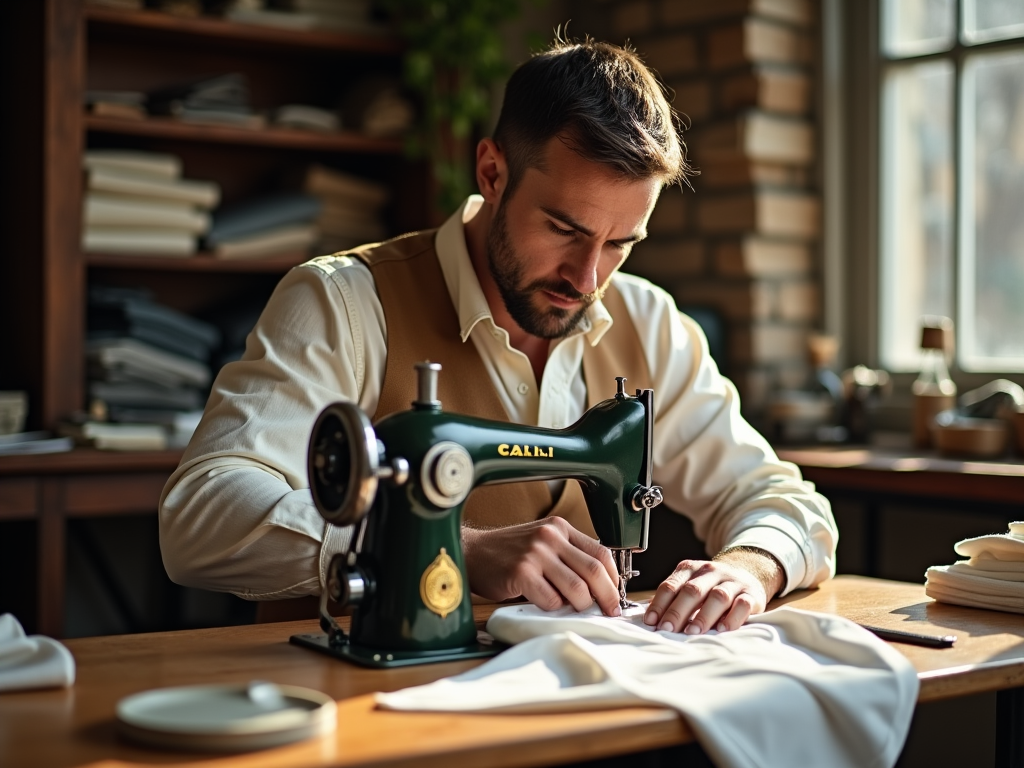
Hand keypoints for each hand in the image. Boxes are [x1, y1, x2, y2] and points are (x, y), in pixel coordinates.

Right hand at [462, 517, 621, 615]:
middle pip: (594, 571)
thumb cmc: (508, 553)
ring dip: (581, 606)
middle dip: (607, 596)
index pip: (601, 552)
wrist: (472, 553)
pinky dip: (554, 608)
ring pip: (577, 588)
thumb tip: (599, 585)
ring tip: (574, 609)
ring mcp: (536, 554)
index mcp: (559, 528)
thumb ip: (568, 556)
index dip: (613, 578)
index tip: (615, 594)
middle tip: (609, 611)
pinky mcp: (522, 573)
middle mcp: (550, 537)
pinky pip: (551, 600)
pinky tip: (546, 603)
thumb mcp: (542, 542)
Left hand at [643, 548, 783, 634]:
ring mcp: (732, 582)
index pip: (671, 585)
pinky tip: (722, 629)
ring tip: (692, 632)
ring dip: (703, 615)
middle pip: (692, 590)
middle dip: (678, 611)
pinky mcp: (751, 594)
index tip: (652, 621)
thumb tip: (652, 619)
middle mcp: (711, 572)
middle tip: (668, 629)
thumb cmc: (711, 586)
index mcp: (691, 569)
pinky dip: (732, 617)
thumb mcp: (690, 585)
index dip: (660, 603)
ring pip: (717, 596)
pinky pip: (742, 604)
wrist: (747, 573)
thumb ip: (674, 598)